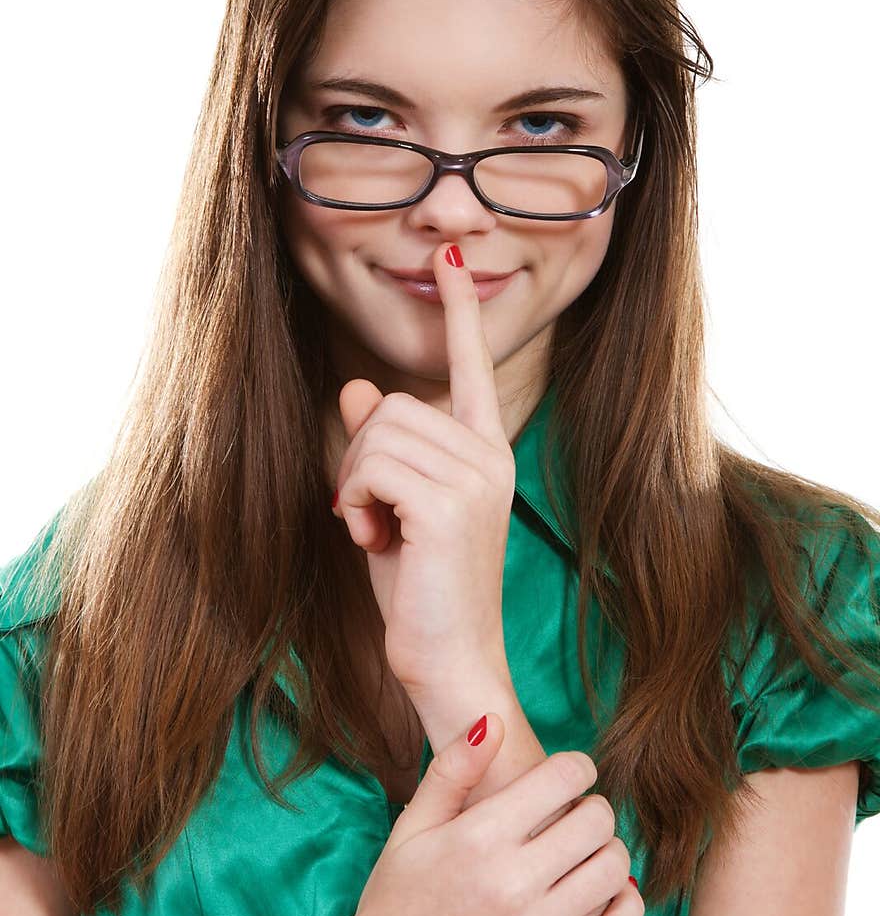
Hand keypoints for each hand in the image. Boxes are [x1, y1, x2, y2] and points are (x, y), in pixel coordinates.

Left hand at [331, 241, 515, 693]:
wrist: (449, 661)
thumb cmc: (420, 591)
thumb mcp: (392, 507)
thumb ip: (382, 448)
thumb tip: (357, 387)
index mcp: (486, 452)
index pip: (473, 365)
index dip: (460, 310)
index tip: (453, 254)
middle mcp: (490, 455)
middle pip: (396, 402)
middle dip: (362, 455)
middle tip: (372, 515)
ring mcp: (477, 477)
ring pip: (380, 430)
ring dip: (357, 482)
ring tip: (377, 532)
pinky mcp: (451, 504)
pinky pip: (373, 462)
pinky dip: (355, 500)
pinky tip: (374, 540)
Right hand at [350, 713, 642, 915]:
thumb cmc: (394, 901)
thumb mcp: (412, 828)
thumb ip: (453, 770)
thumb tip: (491, 720)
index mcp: (477, 837)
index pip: (563, 778)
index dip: (577, 766)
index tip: (570, 774)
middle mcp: (509, 883)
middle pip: (596, 819)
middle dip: (592, 807)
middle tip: (576, 815)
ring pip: (613, 869)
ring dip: (609, 851)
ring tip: (587, 853)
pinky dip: (625, 902)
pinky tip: (606, 892)